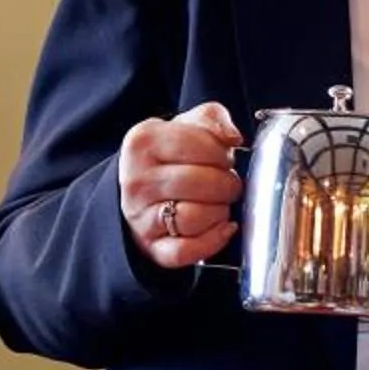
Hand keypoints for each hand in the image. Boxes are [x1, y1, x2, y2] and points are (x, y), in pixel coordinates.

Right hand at [119, 102, 244, 271]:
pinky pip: (187, 251)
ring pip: (195, 218)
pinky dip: (213, 240)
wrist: (138, 189)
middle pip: (202, 183)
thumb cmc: (169, 156)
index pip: (200, 145)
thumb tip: (232, 137)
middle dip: (227, 183)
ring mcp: (140, 217)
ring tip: (220, 203)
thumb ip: (212, 119)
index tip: (223, 156)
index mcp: (143, 142)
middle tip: (227, 183)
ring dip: (221, 211)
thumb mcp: (185, 125)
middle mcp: (136, 180)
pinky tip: (223, 227)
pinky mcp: (151, 247)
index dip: (222, 152)